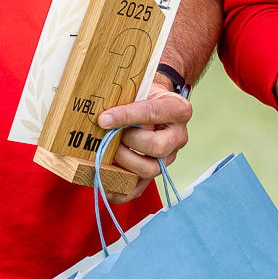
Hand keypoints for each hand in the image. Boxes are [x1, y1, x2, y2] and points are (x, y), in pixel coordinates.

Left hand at [96, 72, 192, 201]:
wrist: (154, 104)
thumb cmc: (143, 95)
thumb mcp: (139, 90)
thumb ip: (125, 100)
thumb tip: (99, 116)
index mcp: (178, 110)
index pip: (152, 113)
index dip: (125, 116)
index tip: (103, 119)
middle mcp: (178, 137)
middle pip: (156, 147)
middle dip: (127, 142)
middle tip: (109, 135)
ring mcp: (169, 158)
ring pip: (149, 170)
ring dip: (123, 162)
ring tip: (107, 151)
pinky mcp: (155, 172)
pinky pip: (139, 189)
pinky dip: (119, 188)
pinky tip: (103, 179)